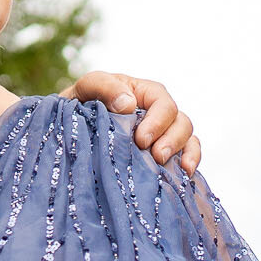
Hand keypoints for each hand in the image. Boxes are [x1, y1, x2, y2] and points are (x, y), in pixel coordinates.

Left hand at [64, 72, 201, 171]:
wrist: (70, 134)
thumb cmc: (78, 107)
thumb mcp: (85, 89)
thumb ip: (103, 86)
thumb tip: (128, 104)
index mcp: (142, 93)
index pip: (162, 102)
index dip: (157, 121)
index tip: (141, 140)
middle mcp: (157, 113)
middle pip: (180, 121)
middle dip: (171, 139)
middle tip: (156, 156)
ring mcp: (163, 134)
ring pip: (187, 137)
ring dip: (181, 150)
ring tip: (164, 164)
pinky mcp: (164, 155)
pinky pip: (188, 153)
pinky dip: (191, 160)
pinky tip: (184, 173)